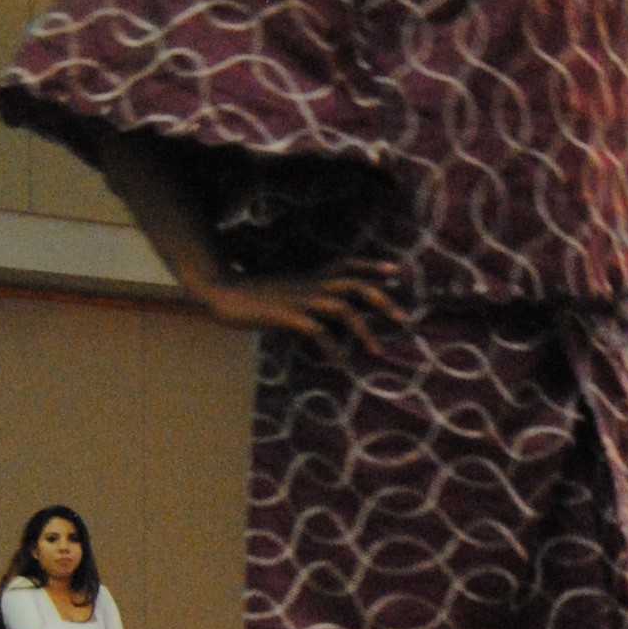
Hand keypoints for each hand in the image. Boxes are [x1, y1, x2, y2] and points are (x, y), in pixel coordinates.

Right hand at [192, 258, 405, 356]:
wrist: (223, 292)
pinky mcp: (287, 315)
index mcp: (312, 276)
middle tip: (405, 320)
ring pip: (343, 307)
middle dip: (383, 301)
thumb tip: (328, 310)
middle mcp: (312, 284)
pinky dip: (332, 347)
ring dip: (364, 329)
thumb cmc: (255, 294)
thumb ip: (309, 294)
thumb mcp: (288, 289)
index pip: (349, 264)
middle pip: (356, 285)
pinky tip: (339, 364)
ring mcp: (301, 299)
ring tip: (378, 352)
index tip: (397, 273)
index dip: (373, 266)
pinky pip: (317, 331)